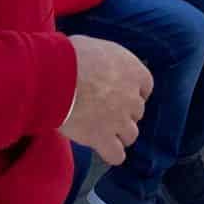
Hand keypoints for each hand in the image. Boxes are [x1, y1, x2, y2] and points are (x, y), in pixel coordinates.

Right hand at [61, 35, 153, 165]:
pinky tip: (104, 149)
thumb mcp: (97, 48)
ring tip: (104, 132)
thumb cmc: (72, 56)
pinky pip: (117, 155)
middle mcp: (131, 97)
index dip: (134, 92)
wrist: (57, 77)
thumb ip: (106, 62)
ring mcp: (119, 120)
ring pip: (131, 134)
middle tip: (106, 112)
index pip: (146, 87)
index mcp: (134, 72)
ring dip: (120, 134)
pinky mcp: (102, 137)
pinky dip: (112, 154)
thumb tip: (99, 65)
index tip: (122, 94)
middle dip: (124, 113)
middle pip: (137, 112)